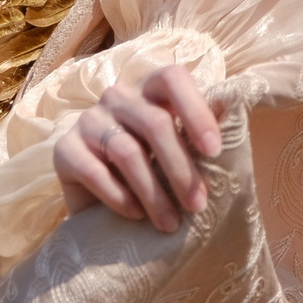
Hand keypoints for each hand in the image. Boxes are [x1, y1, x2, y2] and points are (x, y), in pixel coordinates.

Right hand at [50, 62, 223, 232]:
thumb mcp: (179, 154)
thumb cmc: (154, 176)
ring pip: (127, 151)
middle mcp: (118, 97)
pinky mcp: (64, 150)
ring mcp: (88, 121)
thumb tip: (239, 114)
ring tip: (170, 224)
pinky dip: (119, 197)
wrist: (101, 211)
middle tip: (198, 204)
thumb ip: (202, 136)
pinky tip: (134, 215)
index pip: (172, 78)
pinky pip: (94, 171)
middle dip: (181, 167)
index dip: (195, 110)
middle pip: (154, 122)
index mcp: (150, 90)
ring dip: (153, 192)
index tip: (215, 151)